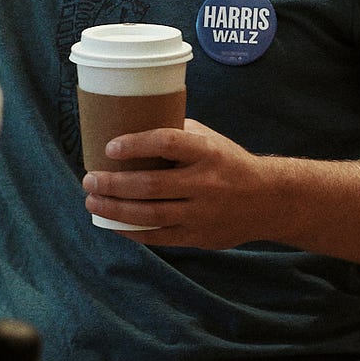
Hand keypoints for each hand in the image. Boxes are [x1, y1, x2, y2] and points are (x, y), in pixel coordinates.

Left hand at [82, 119, 280, 249]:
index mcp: (208, 152)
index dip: (136, 144)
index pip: (167, 143)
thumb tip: (128, 124)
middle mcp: (206, 183)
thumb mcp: (209, 141)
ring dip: (115, 209)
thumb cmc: (228, 163)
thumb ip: (175, 134)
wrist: (270, 200)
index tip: (110, 146)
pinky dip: (132, 230)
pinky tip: (112, 223)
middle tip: (89, 179)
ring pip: (150, 214)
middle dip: (113, 183)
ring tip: (92, 201)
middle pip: (151, 185)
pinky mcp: (199, 236)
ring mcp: (202, 213)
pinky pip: (159, 236)